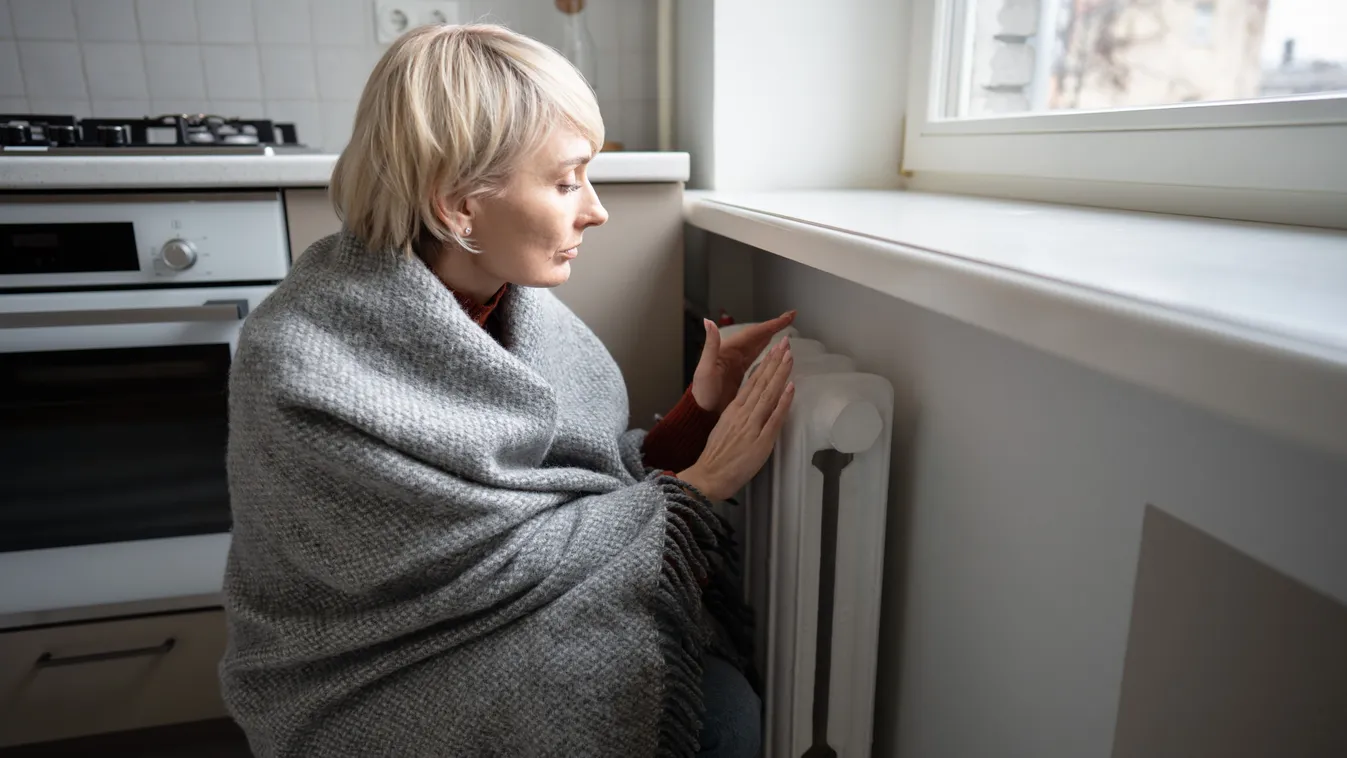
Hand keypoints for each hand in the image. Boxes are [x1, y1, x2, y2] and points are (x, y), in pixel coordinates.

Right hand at [678, 337, 794, 500]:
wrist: (708, 476)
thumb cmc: (716, 457)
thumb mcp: (724, 428)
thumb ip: (738, 415)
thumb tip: (749, 406)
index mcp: (734, 410)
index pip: (752, 382)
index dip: (765, 365)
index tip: (774, 350)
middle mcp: (743, 413)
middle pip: (761, 382)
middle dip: (774, 361)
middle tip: (785, 342)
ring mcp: (752, 425)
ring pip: (768, 394)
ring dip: (780, 374)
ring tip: (789, 356)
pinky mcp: (761, 440)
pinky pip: (774, 417)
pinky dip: (783, 401)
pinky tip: (790, 387)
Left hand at [691, 311, 795, 413]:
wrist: (701, 411)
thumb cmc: (703, 391)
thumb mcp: (705, 368)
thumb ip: (710, 345)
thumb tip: (708, 321)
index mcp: (729, 349)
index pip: (754, 333)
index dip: (771, 325)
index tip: (787, 317)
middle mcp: (734, 352)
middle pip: (758, 336)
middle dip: (774, 327)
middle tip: (791, 317)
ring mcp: (738, 362)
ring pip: (758, 345)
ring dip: (772, 337)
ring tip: (786, 330)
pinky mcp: (740, 373)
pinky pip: (757, 358)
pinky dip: (767, 352)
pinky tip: (775, 351)